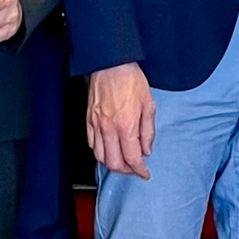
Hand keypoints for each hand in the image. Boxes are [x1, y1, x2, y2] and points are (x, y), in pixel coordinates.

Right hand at [88, 62, 154, 179]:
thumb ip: (148, 131)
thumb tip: (146, 149)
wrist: (111, 65)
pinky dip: (100, 152)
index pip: (132, 158)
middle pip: (114, 163)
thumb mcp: (149, 105)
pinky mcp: (89, 120)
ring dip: (112, 164)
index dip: (140, 170)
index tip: (144, 173)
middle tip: (134, 168)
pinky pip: (92, 144)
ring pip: (100, 157)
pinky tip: (108, 150)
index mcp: (126, 125)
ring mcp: (97, 125)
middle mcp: (109, 128)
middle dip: (126, 171)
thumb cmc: (130, 80)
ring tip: (122, 162)